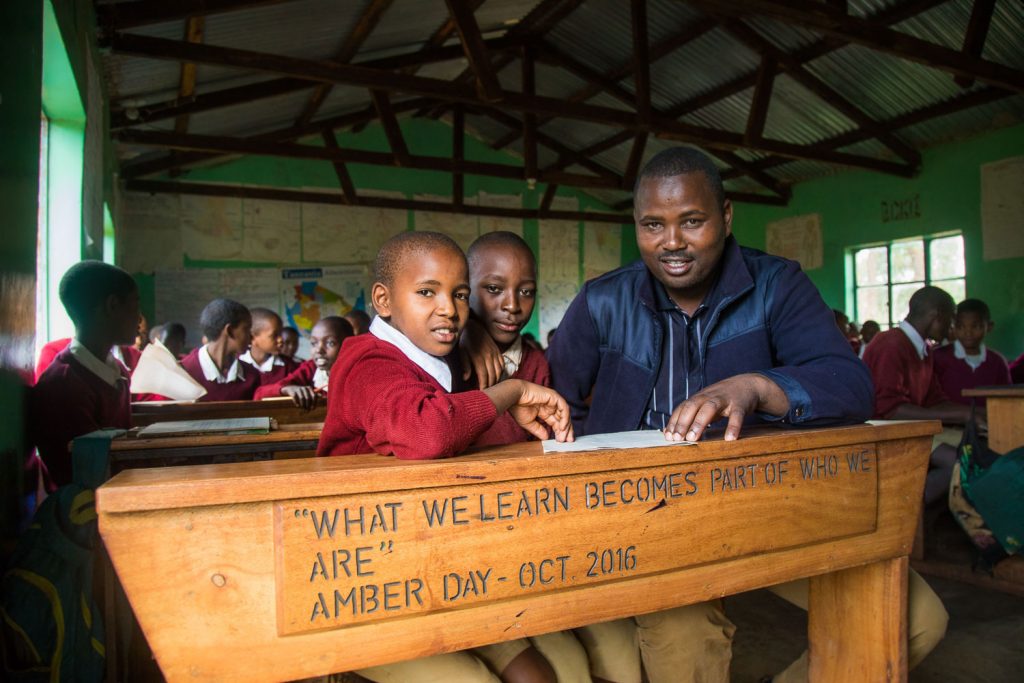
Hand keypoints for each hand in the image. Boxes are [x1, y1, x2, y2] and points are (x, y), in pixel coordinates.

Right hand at [281, 385, 317, 410]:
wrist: (291, 388)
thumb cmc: (302, 392)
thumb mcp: (308, 392)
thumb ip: (315, 394)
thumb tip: (322, 396)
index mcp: (309, 388)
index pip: (314, 396)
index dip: (314, 403)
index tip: (313, 409)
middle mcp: (304, 388)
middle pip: (308, 398)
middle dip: (308, 406)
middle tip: (307, 411)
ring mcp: (298, 389)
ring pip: (302, 398)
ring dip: (303, 405)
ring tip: (303, 410)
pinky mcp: (292, 392)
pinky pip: (295, 398)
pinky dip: (297, 403)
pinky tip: (298, 406)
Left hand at [459, 317, 502, 388]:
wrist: (473, 326)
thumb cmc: (465, 340)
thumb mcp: (462, 352)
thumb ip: (465, 365)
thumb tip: (466, 378)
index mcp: (478, 358)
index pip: (483, 376)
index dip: (483, 386)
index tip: (482, 392)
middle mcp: (488, 356)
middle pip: (492, 375)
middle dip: (490, 385)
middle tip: (487, 391)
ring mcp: (494, 353)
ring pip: (499, 370)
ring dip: (496, 380)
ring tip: (492, 385)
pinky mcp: (497, 350)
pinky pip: (502, 363)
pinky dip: (501, 371)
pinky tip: (497, 375)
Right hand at [508, 381, 574, 442]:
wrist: (514, 397)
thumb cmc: (518, 407)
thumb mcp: (529, 423)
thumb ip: (539, 430)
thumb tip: (546, 438)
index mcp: (544, 411)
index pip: (556, 422)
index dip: (560, 432)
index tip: (561, 441)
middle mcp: (550, 406)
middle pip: (562, 419)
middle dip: (566, 430)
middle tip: (568, 441)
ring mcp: (553, 401)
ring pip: (565, 414)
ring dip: (566, 426)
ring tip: (564, 437)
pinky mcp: (554, 396)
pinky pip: (564, 408)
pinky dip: (565, 417)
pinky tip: (562, 427)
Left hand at [664, 374, 787, 441]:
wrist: (748, 385)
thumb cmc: (722, 399)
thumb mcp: (705, 404)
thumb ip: (690, 416)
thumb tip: (670, 433)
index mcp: (699, 398)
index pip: (683, 408)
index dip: (674, 421)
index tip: (668, 436)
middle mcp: (709, 396)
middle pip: (692, 406)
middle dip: (683, 422)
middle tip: (677, 439)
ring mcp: (724, 399)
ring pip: (709, 408)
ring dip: (699, 423)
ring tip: (693, 438)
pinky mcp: (740, 404)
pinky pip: (737, 415)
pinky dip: (733, 426)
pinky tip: (729, 439)